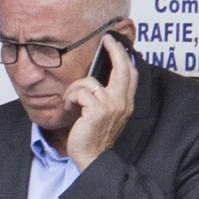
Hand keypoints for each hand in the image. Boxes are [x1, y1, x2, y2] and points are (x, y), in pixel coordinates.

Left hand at [61, 33, 137, 166]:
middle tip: (105, 40)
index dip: (125, 56)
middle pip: (122, 67)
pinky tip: (68, 107)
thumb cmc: (94, 138)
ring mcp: (110, 105)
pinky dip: (70, 97)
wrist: (92, 159)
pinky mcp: (96, 110)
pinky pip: (80, 92)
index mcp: (126, 103)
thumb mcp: (105, 115)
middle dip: (115, 49)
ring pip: (90, 81)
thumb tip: (96, 81)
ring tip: (70, 100)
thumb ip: (107, 98)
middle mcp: (122, 102)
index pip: (131, 73)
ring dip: (75, 88)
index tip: (117, 45)